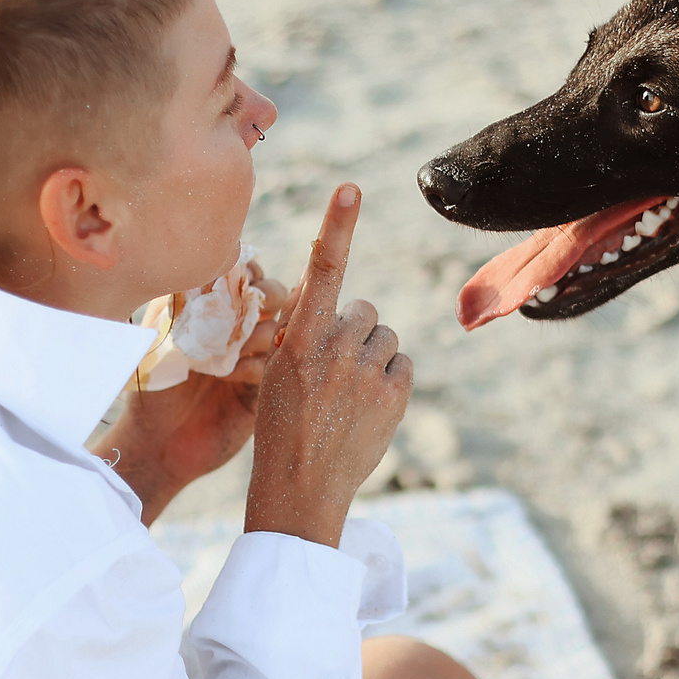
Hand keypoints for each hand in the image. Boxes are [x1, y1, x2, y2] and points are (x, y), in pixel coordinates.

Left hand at [96, 272, 290, 522]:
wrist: (156, 444)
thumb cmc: (151, 389)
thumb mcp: (159, 340)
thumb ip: (179, 302)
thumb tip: (200, 267)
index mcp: (215, 311)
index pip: (241, 273)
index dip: (246, 268)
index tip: (238, 273)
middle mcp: (239, 331)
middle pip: (274, 294)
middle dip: (266, 294)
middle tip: (251, 306)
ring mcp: (256, 359)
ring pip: (281, 329)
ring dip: (260, 332)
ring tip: (233, 350)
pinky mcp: (264, 390)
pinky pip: (277, 367)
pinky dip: (258, 365)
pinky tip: (233, 377)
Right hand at [245, 184, 410, 548]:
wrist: (300, 488)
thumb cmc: (280, 426)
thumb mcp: (276, 372)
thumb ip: (303, 331)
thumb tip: (330, 297)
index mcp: (298, 340)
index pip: (321, 271)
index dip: (336, 227)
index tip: (351, 189)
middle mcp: (334, 350)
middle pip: (363, 310)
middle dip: (354, 331)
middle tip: (333, 371)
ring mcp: (367, 373)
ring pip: (384, 336)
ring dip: (372, 356)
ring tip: (348, 393)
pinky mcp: (394, 395)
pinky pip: (402, 363)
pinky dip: (390, 377)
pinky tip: (368, 405)